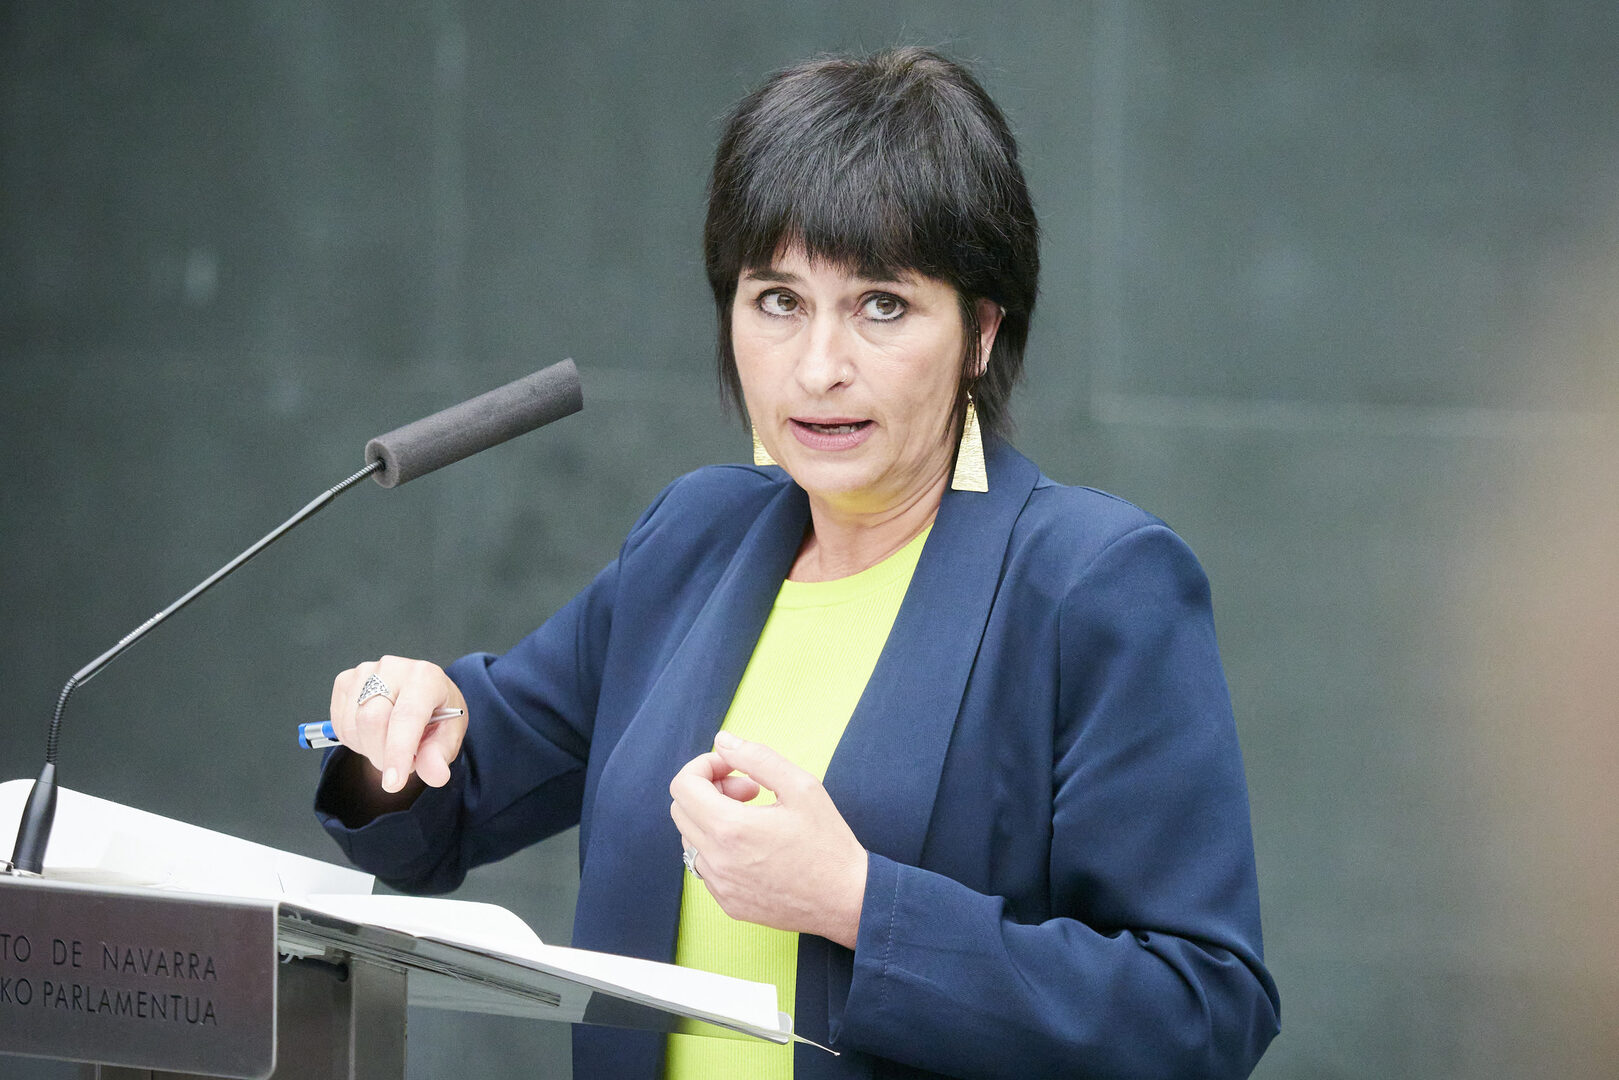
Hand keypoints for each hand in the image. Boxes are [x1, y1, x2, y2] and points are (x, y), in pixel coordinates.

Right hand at [329, 656, 468, 792]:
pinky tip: (373, 735)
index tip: (393, 783)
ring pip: (353, 725)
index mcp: (425, 677)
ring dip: (368, 749)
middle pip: (372, 720)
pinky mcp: (345, 681)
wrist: (423, 696)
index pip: (406, 716)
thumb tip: (435, 774)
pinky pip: (339, 723)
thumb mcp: (448, 735)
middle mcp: (394, 668)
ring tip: (389, 744)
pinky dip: (354, 740)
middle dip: (382, 755)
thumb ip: (440, 755)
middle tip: (399, 766)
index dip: (398, 752)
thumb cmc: (437, 713)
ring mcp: (365, 672)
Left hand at [668, 731, 866, 949]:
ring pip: (690, 838)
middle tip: (749, 791)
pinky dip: (719, 846)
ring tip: (754, 818)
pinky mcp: (727, 904)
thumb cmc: (828, 843)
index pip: (683, 786)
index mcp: (731, 829)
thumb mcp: (801, 786)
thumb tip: (722, 741)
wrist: (847, 900)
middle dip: (710, 790)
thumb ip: (757, 757)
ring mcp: (719, 886)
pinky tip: (754, 846)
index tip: (733, 768)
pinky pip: (704, 865)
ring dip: (713, 819)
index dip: (704, 766)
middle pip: (681, 809)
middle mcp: (716, 861)